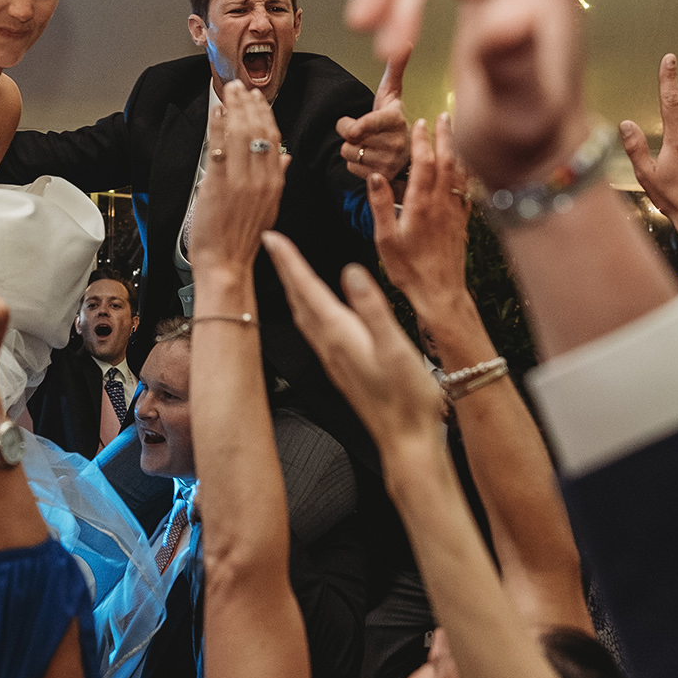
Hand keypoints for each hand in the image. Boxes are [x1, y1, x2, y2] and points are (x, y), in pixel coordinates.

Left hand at [187, 81, 288, 276]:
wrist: (226, 264)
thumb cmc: (243, 239)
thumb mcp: (269, 207)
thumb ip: (278, 178)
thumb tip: (286, 157)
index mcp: (275, 183)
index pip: (274, 139)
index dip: (266, 115)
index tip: (258, 99)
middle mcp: (261, 179)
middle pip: (258, 131)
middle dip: (249, 105)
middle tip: (240, 87)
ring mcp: (239, 180)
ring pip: (240, 134)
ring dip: (234, 108)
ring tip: (228, 92)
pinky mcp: (218, 183)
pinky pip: (219, 146)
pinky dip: (217, 126)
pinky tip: (216, 112)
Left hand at [265, 231, 445, 453]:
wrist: (405, 440)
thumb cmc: (406, 399)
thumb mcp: (395, 347)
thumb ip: (372, 308)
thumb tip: (352, 273)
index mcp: (340, 334)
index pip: (306, 288)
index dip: (288, 260)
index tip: (272, 238)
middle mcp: (330, 345)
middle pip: (298, 299)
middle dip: (284, 269)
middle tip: (271, 244)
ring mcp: (333, 357)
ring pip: (303, 315)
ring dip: (292, 288)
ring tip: (286, 269)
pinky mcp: (340, 367)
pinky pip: (314, 328)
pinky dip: (307, 308)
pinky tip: (313, 310)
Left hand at [337, 49, 411, 180]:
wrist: (407, 153)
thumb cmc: (392, 120)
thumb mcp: (392, 94)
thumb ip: (395, 69)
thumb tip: (404, 43)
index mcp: (395, 119)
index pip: (365, 125)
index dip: (352, 126)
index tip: (352, 127)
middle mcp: (396, 142)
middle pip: (349, 138)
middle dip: (350, 134)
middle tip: (365, 131)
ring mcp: (390, 162)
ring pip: (349, 153)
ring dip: (353, 149)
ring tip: (369, 144)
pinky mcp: (383, 177)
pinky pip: (352, 168)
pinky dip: (356, 164)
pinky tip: (370, 158)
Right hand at [368, 112, 470, 313]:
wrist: (440, 293)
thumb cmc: (409, 270)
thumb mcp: (385, 239)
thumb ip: (380, 205)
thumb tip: (375, 175)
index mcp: (421, 205)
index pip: (424, 163)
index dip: (422, 141)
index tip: (419, 123)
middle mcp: (442, 204)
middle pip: (447, 161)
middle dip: (445, 136)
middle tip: (444, 116)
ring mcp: (455, 212)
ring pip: (460, 172)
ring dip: (457, 149)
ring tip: (455, 132)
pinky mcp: (462, 222)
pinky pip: (467, 189)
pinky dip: (466, 171)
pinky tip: (464, 167)